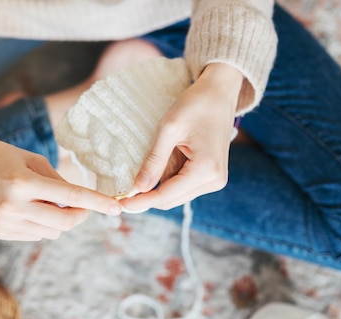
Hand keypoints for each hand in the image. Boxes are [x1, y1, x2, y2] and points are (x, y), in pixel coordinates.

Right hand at [0, 137, 121, 240]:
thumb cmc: (4, 157)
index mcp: (22, 182)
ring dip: (58, 220)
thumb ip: (58, 182)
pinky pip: (35, 235)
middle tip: (83, 206)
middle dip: (80, 216)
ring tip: (43, 200)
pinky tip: (28, 209)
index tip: (116, 209)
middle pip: (63, 223)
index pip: (69, 196)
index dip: (95, 203)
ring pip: (51, 232)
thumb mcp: (34, 160)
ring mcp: (4, 222)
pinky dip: (41, 224)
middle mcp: (12, 206)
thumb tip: (79, 205)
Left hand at [120, 63, 242, 211]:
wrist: (220, 92)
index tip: (120, 203)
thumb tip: (138, 188)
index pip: (166, 196)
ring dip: (156, 189)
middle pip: (171, 200)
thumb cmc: (196, 105)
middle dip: (147, 198)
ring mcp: (215, 179)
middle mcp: (214, 180)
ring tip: (138, 177)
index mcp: (206, 170)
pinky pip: (183, 185)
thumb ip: (154, 161)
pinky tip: (155, 170)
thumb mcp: (169, 129)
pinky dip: (166, 181)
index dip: (141, 201)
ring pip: (176, 195)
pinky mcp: (211, 175)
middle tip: (122, 194)